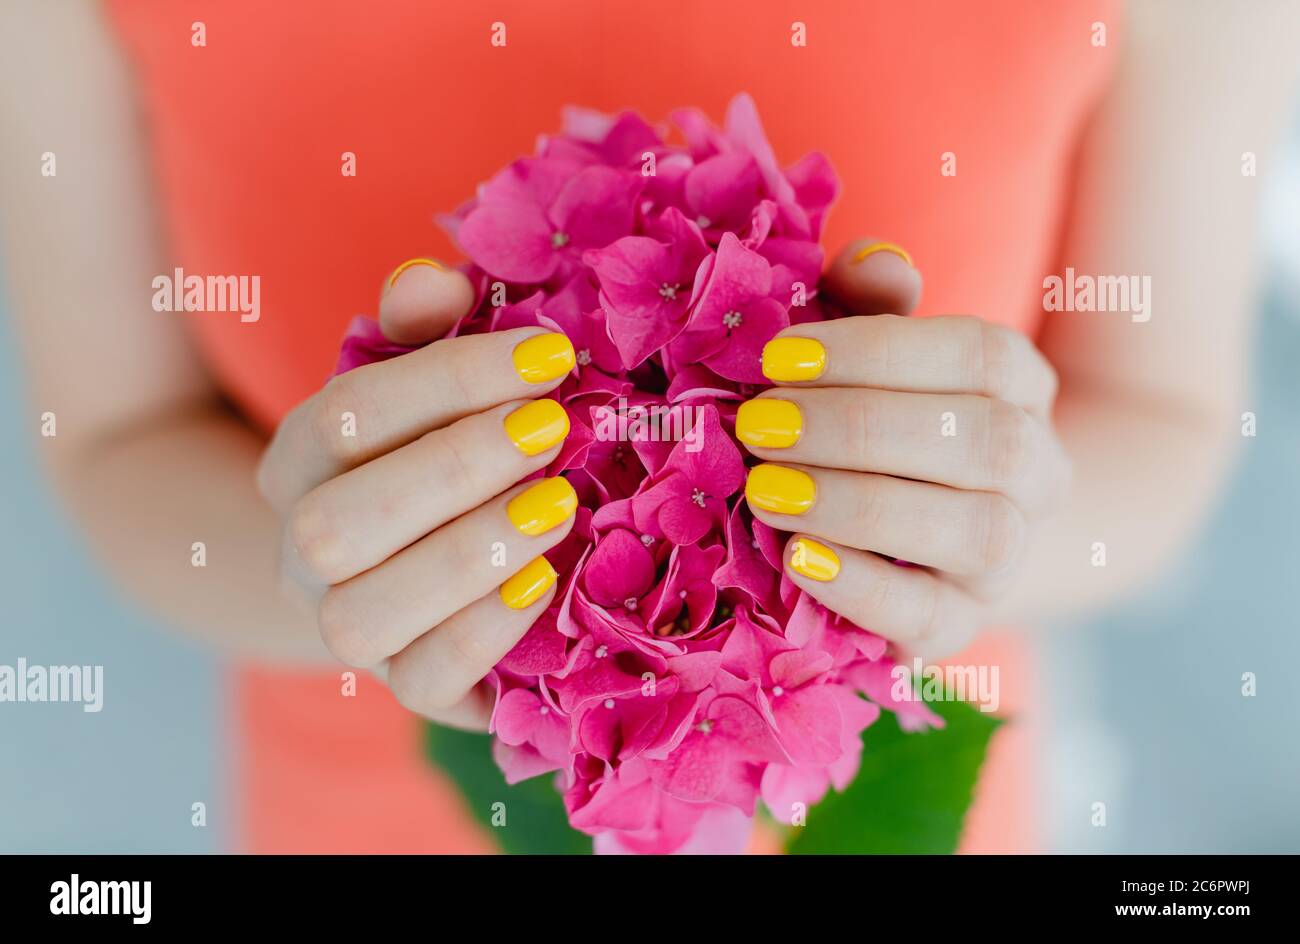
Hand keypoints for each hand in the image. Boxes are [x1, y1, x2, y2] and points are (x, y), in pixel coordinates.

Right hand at [256, 259, 578, 728]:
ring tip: (557, 503)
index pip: (345, 416)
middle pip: (336, 524)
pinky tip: (543, 580)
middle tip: (552, 428)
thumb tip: (435, 278)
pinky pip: (421, 682)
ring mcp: (345, 628)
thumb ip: (422, 331)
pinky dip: (482, 632)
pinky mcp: (405, 686)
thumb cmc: (435, 456)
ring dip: (465, 554)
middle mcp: (305, 552)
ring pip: (363, 614)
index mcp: (301, 462)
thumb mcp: (427, 387)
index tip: (547, 353)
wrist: (415, 572)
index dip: (445, 380)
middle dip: (452, 468)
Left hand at [738, 240, 1070, 658]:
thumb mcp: (874, 355)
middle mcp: (1037, 471)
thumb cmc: (884, 422)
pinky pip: (934, 617)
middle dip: (859, 428)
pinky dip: (864, 588)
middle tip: (758, 425)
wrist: (936, 537)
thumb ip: (869, 303)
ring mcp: (1009, 556)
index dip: (879, 351)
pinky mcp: (965, 623)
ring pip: (975, 531)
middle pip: (983, 442)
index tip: (779, 354)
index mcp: (1019, 388)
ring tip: (767, 492)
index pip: (979, 355)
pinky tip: (797, 560)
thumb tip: (874, 260)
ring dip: (861, 506)